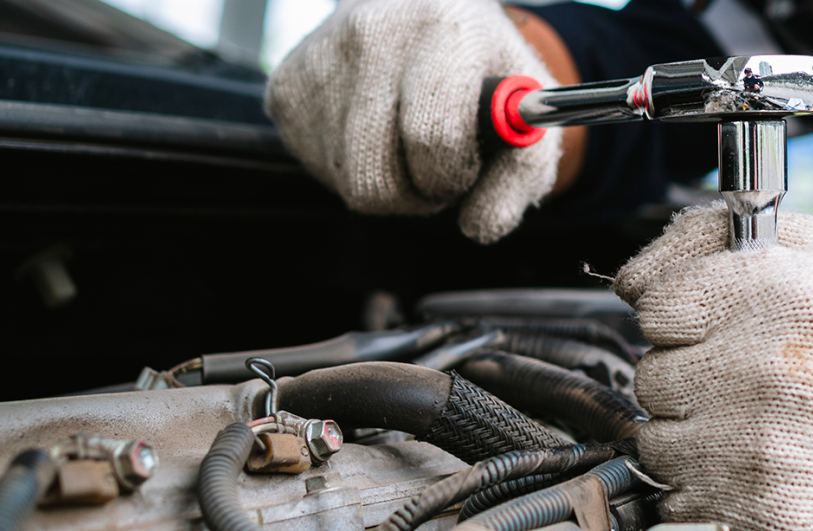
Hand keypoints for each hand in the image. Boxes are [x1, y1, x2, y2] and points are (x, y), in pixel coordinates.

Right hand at [265, 0, 557, 241]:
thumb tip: (481, 227)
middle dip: (416, 193)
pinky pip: (317, 169)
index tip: (464, 169)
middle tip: (438, 172)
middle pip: (376, 175)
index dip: (451, 176)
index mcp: (447, 30)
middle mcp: (374, 33)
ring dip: (387, 184)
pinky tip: (376, 135)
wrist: (420, 11)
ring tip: (409, 147)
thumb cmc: (478, 70)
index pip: (432, 137)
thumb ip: (523, 176)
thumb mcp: (526, 113)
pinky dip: (352, 169)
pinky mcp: (286, 86)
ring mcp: (320, 58)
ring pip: (347, 180)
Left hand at [614, 205, 812, 530]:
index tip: (715, 334)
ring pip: (657, 443)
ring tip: (754, 430)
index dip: (682, 322)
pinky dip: (706, 491)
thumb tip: (631, 279)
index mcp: (784, 294)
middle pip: (651, 378)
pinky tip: (758, 473)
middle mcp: (770, 370)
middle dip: (690, 381)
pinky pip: (678, 499)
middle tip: (746, 386)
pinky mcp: (761, 513)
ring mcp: (762, 449)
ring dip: (693, 439)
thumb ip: (713, 236)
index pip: (655, 308)